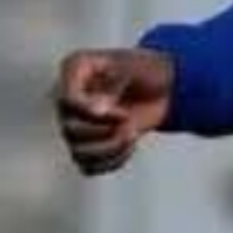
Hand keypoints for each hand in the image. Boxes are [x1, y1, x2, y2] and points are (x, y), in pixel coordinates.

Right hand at [50, 48, 175, 175]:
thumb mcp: (133, 67)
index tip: (122, 114)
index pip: (67, 101)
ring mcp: (77, 124)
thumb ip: (114, 85)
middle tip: (129, 121)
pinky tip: (129, 148)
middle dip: (104, 132)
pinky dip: (112, 162)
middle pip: (69, 130)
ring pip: (78, 153)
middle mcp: (70, 99)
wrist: (164, 86)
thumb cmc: (146, 69)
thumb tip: (96, 112)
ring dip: (110, 150)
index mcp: (75, 71)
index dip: (93, 114)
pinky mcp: (89, 144)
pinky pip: (89, 166)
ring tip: (132, 136)